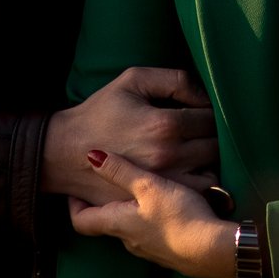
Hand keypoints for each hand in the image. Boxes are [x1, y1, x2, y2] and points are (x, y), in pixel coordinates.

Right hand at [45, 67, 218, 203]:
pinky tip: (192, 168)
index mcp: (164, 125)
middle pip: (215, 144)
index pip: (210, 117)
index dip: (211, 111)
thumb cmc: (98, 112)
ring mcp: (164, 181)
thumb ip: (173, 79)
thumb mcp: (132, 80)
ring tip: (199, 147)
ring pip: (212, 168)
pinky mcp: (156, 198)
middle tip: (201, 128)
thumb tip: (204, 94)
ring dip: (211, 157)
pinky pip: (199, 190)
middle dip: (213, 133)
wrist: (63, 152)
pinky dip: (203, 178)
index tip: (200, 110)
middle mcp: (169, 155)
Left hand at [67, 151, 237, 277]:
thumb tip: (91, 155)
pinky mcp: (169, 251)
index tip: (77, 188)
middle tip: (112, 181)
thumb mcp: (149, 187)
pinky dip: (153, 218)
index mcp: (117, 223)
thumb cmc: (178, 217)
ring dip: (133, 210)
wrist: (213, 251)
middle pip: (107, 222)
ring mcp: (148, 249)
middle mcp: (128, 240)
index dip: (74, 205)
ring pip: (132, 227)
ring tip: (145, 188)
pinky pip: (153, 232)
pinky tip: (171, 205)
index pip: (81, 220)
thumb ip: (121, 171)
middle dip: (108, 202)